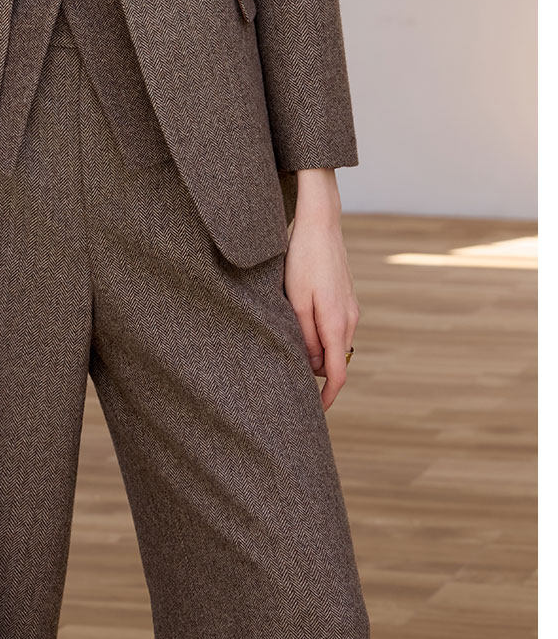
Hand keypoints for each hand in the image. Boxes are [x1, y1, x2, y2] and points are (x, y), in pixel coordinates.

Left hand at [283, 170, 359, 411]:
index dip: (327, 397)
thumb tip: (310, 364)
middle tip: (288, 377)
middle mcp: (349, 319)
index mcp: (336, 323)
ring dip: (315, 352)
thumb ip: (304, 335)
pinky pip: (334, 328)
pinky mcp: (345, 299)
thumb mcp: (295, 300)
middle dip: (316, 374)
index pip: (337, 373)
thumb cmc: (303, 260)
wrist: (321, 225)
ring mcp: (350, 308)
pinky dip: (320, 336)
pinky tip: (300, 326)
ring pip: (334, 344)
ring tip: (288, 348)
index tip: (315, 413)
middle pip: (335, 361)